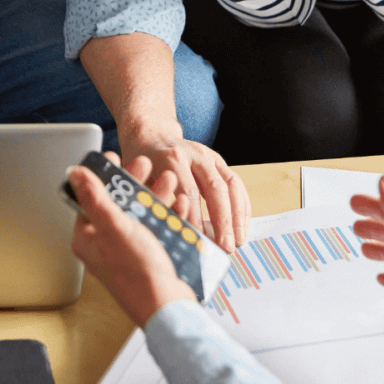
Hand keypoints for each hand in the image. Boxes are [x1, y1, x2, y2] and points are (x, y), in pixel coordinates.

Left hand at [69, 153, 196, 326]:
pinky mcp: (150, 253)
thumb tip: (75, 174)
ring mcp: (129, 248)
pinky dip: (168, 213)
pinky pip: (157, 225)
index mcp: (89, 237)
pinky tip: (179, 204)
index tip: (115, 157)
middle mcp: (106, 242)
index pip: (91, 197)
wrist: (168, 306)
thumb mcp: (115, 227)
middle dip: (135, 182)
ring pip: (140, 211)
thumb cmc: (138, 274)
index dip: (104, 175)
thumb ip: (95, 198)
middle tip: (147, 165)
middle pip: (118, 201)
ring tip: (169, 181)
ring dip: (155, 194)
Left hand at [120, 131, 250, 252]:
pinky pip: (237, 183)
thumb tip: (172, 234)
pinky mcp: (219, 161)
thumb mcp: (140, 180)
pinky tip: (242, 226)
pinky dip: (242, 206)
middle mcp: (195, 154)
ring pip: (232, 185)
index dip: (196, 218)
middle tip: (226, 247)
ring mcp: (210, 156)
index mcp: (171, 158)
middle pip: (215, 188)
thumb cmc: (144, 164)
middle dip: (223, 221)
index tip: (200, 242)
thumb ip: (156, 202)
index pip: (189, 191)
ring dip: (238, 216)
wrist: (152, 135)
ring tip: (238, 241)